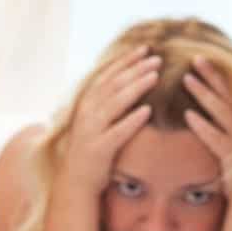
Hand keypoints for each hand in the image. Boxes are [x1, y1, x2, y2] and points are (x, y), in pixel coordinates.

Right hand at [64, 46, 161, 195]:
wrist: (75, 182)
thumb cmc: (91, 150)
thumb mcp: (95, 121)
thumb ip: (106, 102)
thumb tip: (124, 82)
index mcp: (87, 102)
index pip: (108, 74)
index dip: (126, 60)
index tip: (145, 48)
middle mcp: (87, 112)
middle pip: (114, 84)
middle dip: (135, 69)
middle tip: (156, 58)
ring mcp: (92, 130)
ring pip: (116, 103)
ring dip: (136, 87)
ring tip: (155, 76)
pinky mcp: (99, 149)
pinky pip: (118, 132)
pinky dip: (132, 120)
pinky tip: (147, 111)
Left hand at [182, 56, 231, 199]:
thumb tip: (219, 99)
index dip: (220, 72)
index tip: (204, 57)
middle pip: (229, 93)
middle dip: (212, 74)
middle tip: (194, 57)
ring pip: (222, 111)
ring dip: (204, 94)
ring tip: (187, 79)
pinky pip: (216, 138)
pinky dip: (203, 126)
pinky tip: (188, 116)